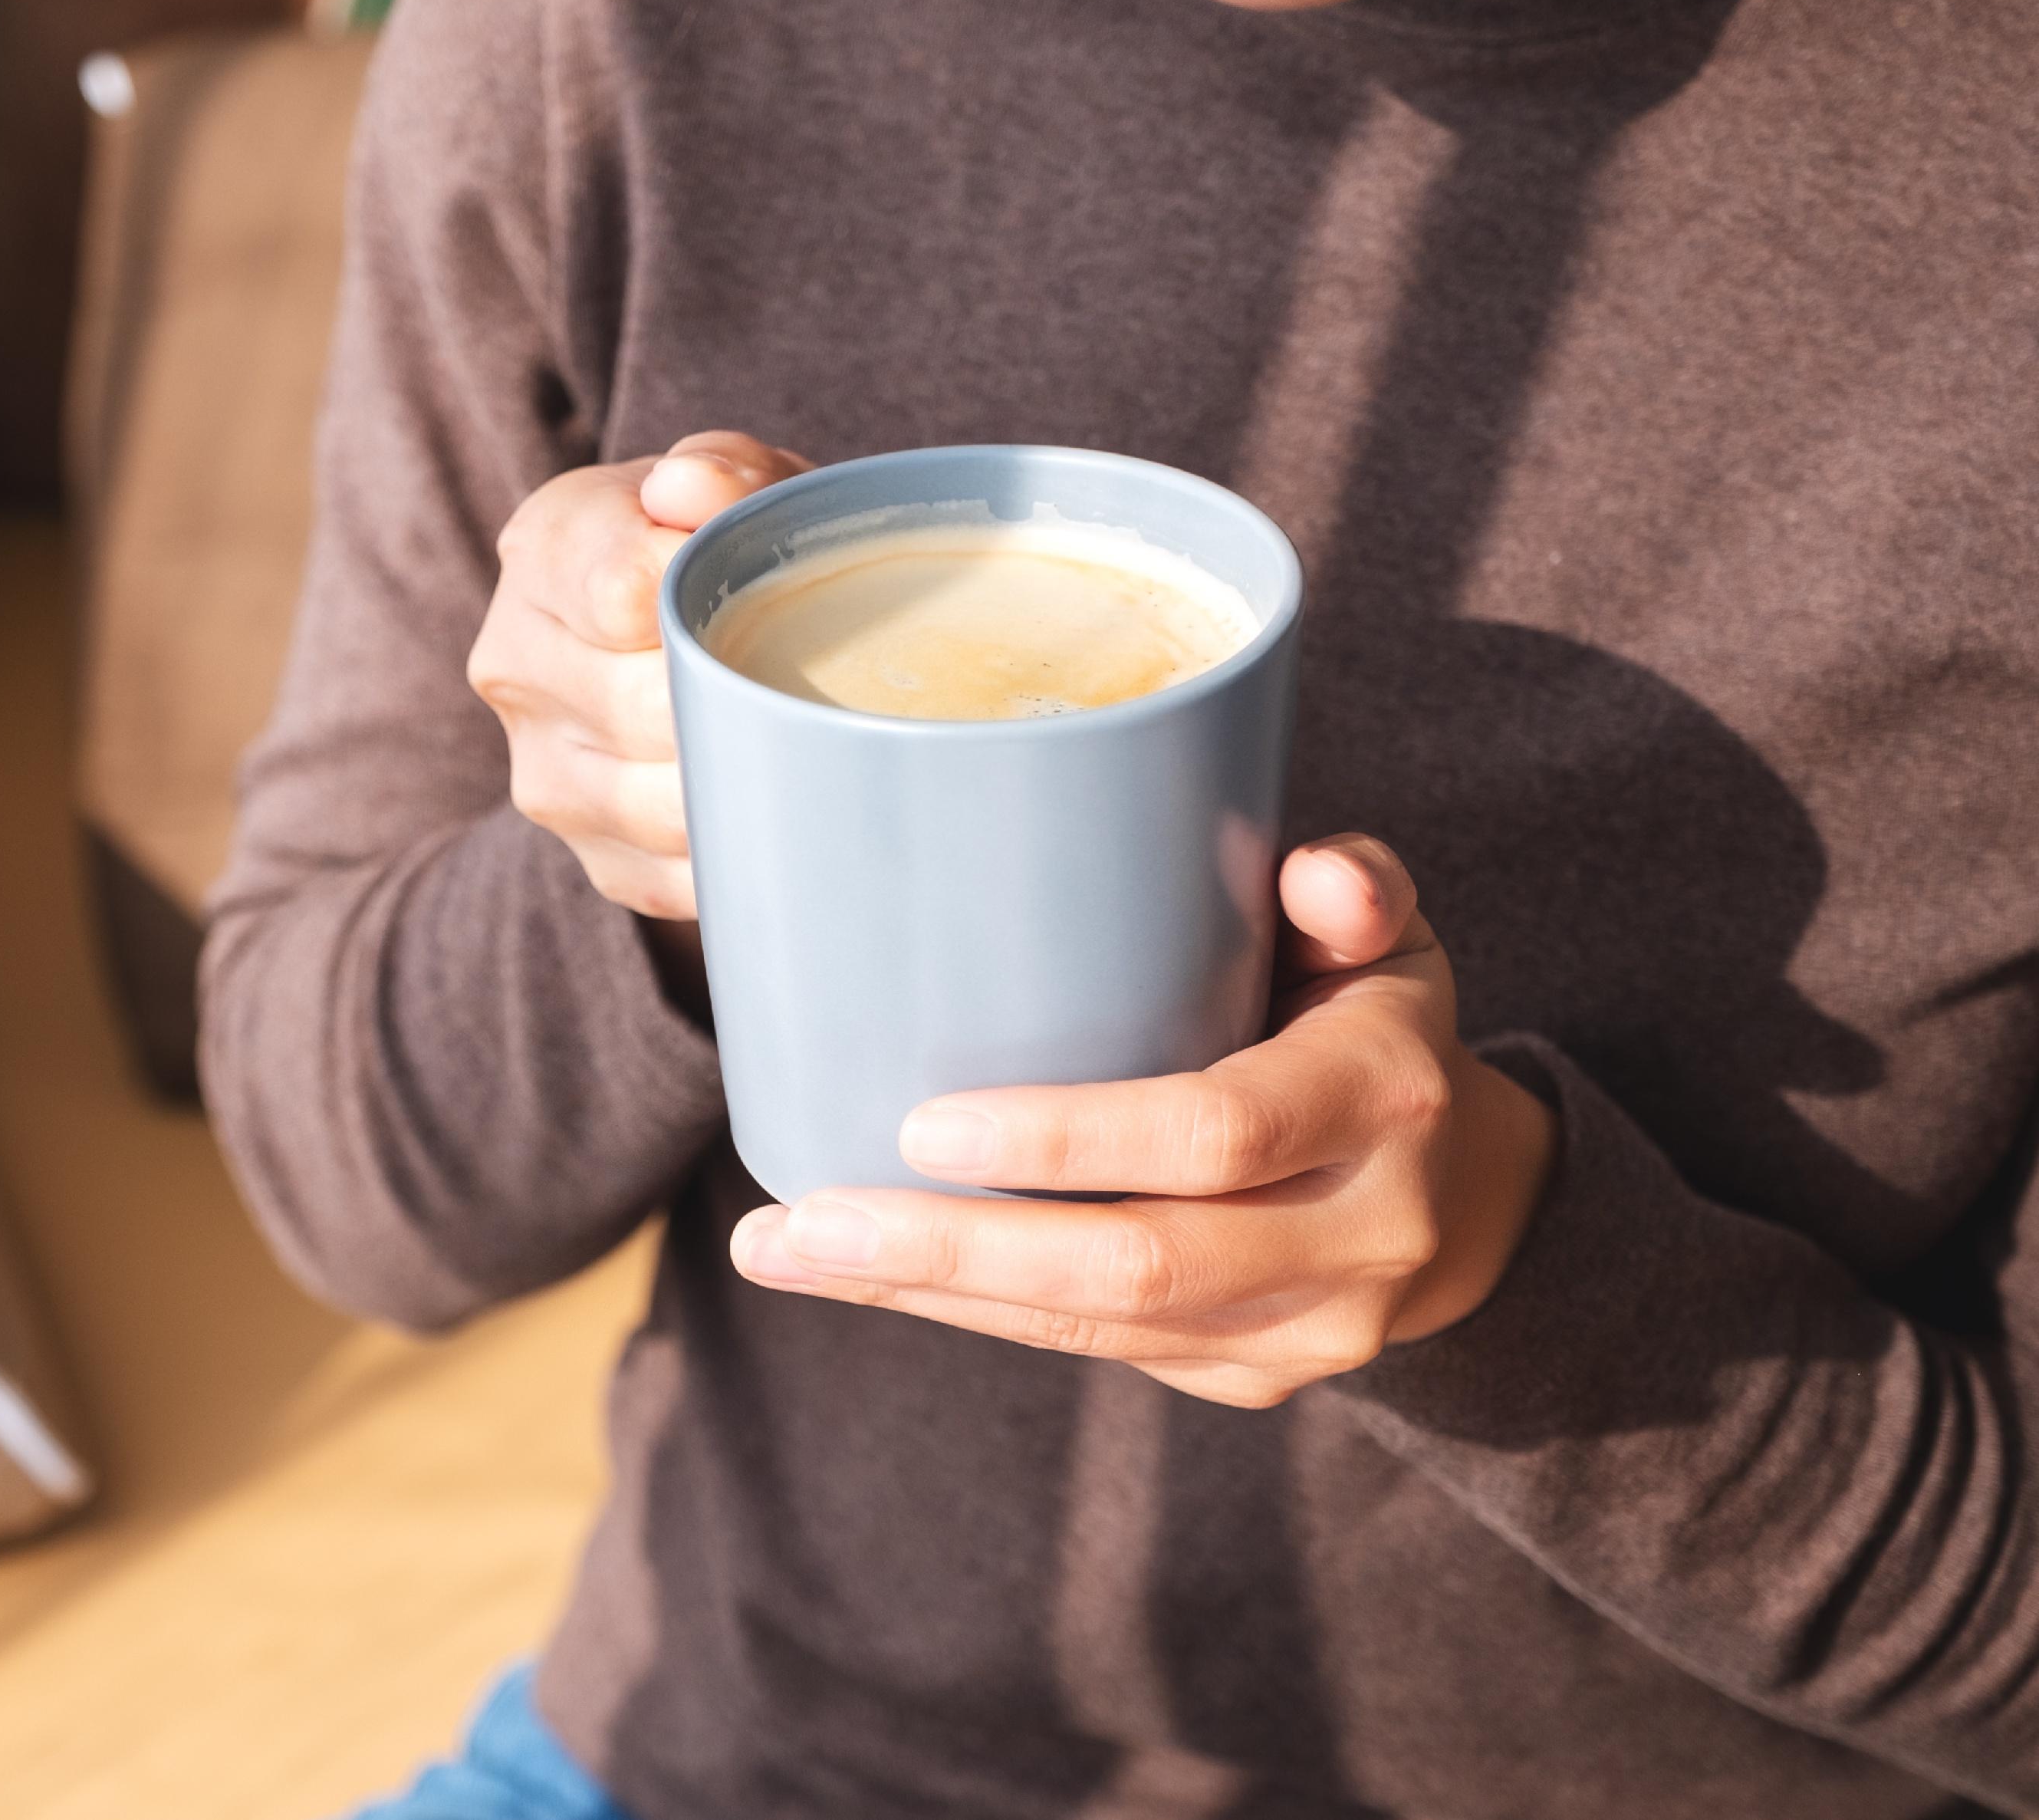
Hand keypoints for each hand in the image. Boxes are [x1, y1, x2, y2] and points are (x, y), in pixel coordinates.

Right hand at [468, 431, 812, 921]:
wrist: (687, 638)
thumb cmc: (724, 546)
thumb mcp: (734, 480)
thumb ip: (723, 469)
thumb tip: (691, 490)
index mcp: (544, 549)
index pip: (621, 591)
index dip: (714, 595)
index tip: (775, 583)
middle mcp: (516, 664)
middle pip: (643, 707)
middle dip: (743, 697)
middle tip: (826, 679)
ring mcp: (547, 773)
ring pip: (658, 805)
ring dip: (747, 784)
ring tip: (818, 751)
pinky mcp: (597, 857)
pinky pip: (680, 878)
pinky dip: (745, 854)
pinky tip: (789, 814)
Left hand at [730, 836, 1558, 1406]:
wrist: (1469, 1200)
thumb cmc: (1373, 1024)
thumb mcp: (1380, 939)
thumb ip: (1348, 886)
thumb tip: (1312, 871)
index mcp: (1384, 1101)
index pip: (1216, 1135)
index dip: (1068, 1138)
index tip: (918, 1123)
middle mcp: (1356, 1237)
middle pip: (1134, 1262)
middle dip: (951, 1249)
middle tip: (799, 1221)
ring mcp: (1302, 1333)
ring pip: (1093, 1326)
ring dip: (922, 1295)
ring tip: (779, 1251)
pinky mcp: (1244, 1380)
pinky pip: (1089, 1348)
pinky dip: (964, 1312)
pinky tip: (854, 1275)